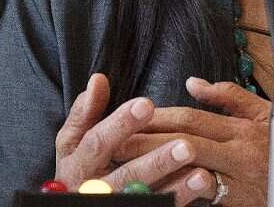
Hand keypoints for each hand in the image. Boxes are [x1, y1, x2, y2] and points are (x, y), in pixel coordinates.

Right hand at [54, 74, 200, 191]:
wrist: (76, 204)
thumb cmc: (78, 166)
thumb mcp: (71, 142)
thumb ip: (85, 113)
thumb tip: (99, 79)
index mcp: (78, 165)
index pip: (98, 143)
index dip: (121, 124)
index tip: (146, 104)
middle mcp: (96, 189)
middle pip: (127, 175)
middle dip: (157, 161)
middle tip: (186, 145)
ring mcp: (115, 205)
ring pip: (147, 197)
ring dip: (176, 187)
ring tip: (202, 174)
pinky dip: (179, 198)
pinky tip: (201, 186)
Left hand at [114, 77, 270, 205]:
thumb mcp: (263, 114)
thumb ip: (228, 96)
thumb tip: (193, 82)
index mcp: (240, 128)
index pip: (191, 119)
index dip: (157, 117)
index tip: (127, 116)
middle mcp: (238, 153)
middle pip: (183, 144)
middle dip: (146, 142)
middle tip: (113, 143)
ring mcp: (237, 182)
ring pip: (189, 174)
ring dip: (156, 172)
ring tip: (125, 170)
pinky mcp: (237, 204)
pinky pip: (202, 198)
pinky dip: (178, 196)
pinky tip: (155, 195)